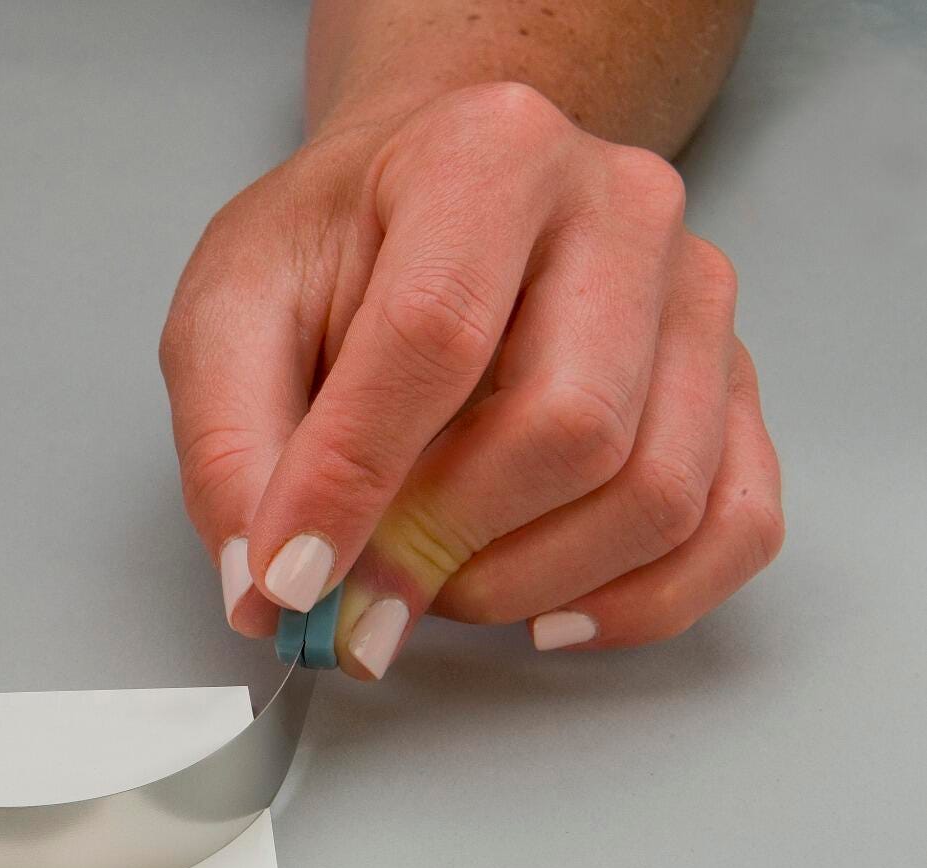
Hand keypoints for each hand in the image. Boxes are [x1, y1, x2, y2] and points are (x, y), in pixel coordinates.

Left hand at [161, 83, 781, 678]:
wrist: (433, 197)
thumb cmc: (339, 248)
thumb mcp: (231, 311)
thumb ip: (230, 445)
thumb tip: (267, 590)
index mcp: (485, 156)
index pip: (434, 335)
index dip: (352, 479)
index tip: (291, 579)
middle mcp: (622, 211)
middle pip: (570, 426)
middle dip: (446, 544)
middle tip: (358, 595)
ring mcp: (696, 300)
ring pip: (657, 494)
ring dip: (526, 583)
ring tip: (430, 580)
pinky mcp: (733, 384)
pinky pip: (733, 527)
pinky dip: (637, 605)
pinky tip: (541, 614)